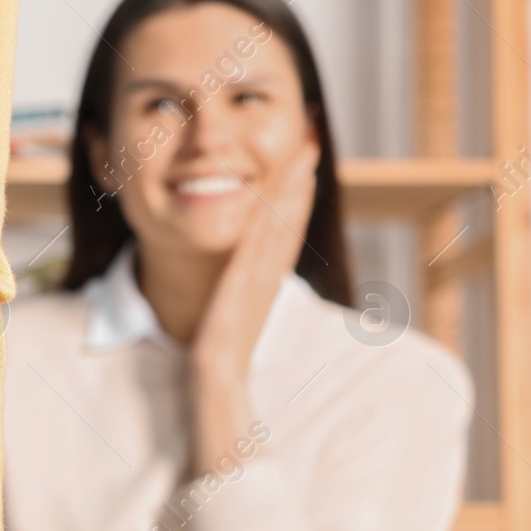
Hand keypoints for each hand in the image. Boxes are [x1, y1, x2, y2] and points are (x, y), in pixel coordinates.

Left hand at [191, 141, 320, 381]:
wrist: (219, 387)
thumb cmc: (224, 359)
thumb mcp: (236, 316)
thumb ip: (242, 291)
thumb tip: (244, 275)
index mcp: (266, 282)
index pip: (286, 231)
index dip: (297, 196)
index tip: (304, 163)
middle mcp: (266, 281)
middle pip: (289, 223)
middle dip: (299, 182)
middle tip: (310, 143)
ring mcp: (254, 288)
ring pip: (277, 233)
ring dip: (290, 195)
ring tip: (300, 161)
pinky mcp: (236, 297)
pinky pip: (251, 258)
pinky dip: (262, 230)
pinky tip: (268, 205)